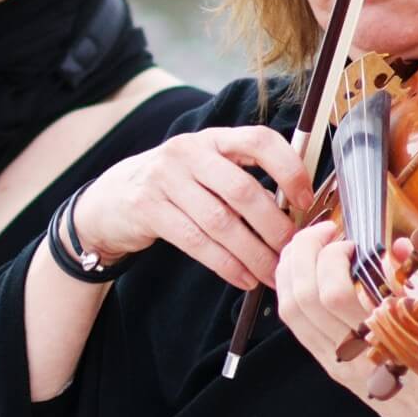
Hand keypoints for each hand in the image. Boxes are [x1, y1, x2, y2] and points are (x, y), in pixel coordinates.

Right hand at [69, 126, 313, 290]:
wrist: (111, 199)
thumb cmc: (175, 187)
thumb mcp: (205, 169)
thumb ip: (242, 179)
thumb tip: (296, 210)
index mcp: (213, 139)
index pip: (258, 140)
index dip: (288, 168)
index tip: (305, 198)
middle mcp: (188, 152)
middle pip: (242, 190)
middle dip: (274, 226)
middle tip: (294, 251)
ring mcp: (165, 179)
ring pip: (220, 222)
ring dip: (252, 253)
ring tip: (272, 273)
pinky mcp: (148, 209)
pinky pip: (196, 242)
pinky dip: (225, 264)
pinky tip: (243, 278)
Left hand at [273, 221, 417, 400]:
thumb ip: (412, 281)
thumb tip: (394, 245)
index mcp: (384, 338)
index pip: (334, 292)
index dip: (332, 255)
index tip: (351, 239)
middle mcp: (356, 354)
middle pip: (303, 298)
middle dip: (303, 253)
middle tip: (321, 232)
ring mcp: (341, 364)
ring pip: (293, 314)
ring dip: (292, 272)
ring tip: (308, 247)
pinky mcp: (336, 370)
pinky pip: (301, 330)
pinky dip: (295, 295)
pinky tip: (309, 276)